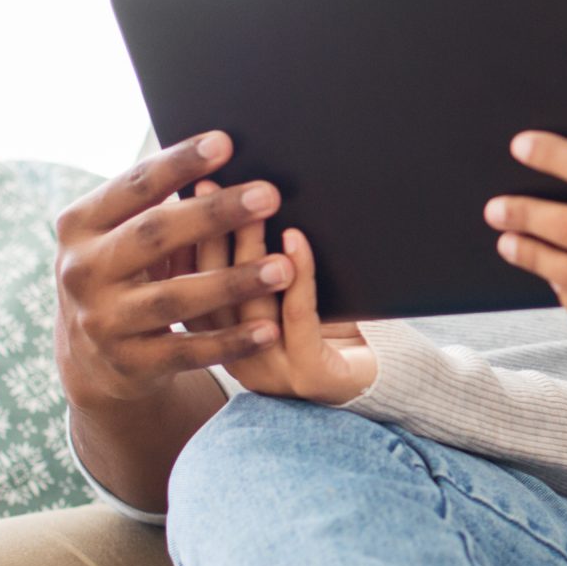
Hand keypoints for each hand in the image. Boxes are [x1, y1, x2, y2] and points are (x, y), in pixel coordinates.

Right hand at [53, 132, 289, 408]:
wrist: (91, 357)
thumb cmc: (124, 271)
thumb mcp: (118, 235)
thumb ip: (153, 203)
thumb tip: (222, 152)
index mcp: (79, 226)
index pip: (133, 186)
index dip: (178, 164)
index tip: (225, 142)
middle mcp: (82, 271)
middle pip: (155, 236)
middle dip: (214, 214)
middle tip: (269, 195)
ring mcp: (103, 321)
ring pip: (176, 298)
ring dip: (233, 282)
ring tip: (283, 268)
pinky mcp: (130, 363)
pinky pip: (188, 351)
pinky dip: (230, 342)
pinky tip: (270, 329)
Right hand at [198, 207, 379, 403]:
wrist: (383, 376)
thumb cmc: (330, 324)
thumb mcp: (281, 289)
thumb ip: (253, 260)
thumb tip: (232, 198)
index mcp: (220, 340)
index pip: (189, 289)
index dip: (184, 242)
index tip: (184, 196)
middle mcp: (237, 358)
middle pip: (214, 293)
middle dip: (214, 235)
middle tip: (215, 189)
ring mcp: (272, 372)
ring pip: (253, 304)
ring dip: (253, 250)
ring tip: (257, 208)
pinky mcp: (309, 376)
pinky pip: (297, 318)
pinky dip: (298, 275)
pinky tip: (296, 241)